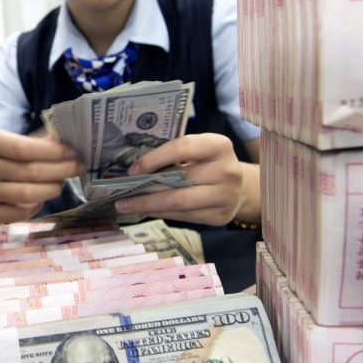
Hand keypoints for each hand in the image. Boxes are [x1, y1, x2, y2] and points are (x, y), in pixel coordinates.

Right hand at [0, 129, 83, 224]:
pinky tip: (43, 197)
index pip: (23, 148)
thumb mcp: (21, 143)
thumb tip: (69, 136)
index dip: (52, 152)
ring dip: (52, 188)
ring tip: (62, 182)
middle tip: (78, 167)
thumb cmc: (8, 160)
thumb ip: (43, 140)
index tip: (73, 152)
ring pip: (27, 194)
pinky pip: (21, 212)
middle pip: (29, 171)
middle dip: (60, 169)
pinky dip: (37, 205)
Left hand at [113, 133, 258, 225]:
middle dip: (145, 191)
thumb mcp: (199, 151)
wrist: (241, 187)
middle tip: (120, 197)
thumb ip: (175, 155)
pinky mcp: (221, 217)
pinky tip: (147, 211)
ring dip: (149, 206)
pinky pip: (184, 216)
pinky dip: (162, 214)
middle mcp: (227, 171)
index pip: (181, 148)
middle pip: (178, 182)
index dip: (154, 159)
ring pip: (179, 203)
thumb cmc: (209, 163)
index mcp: (219, 145)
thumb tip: (135, 169)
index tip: (132, 170)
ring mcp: (226, 196)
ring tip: (127, 206)